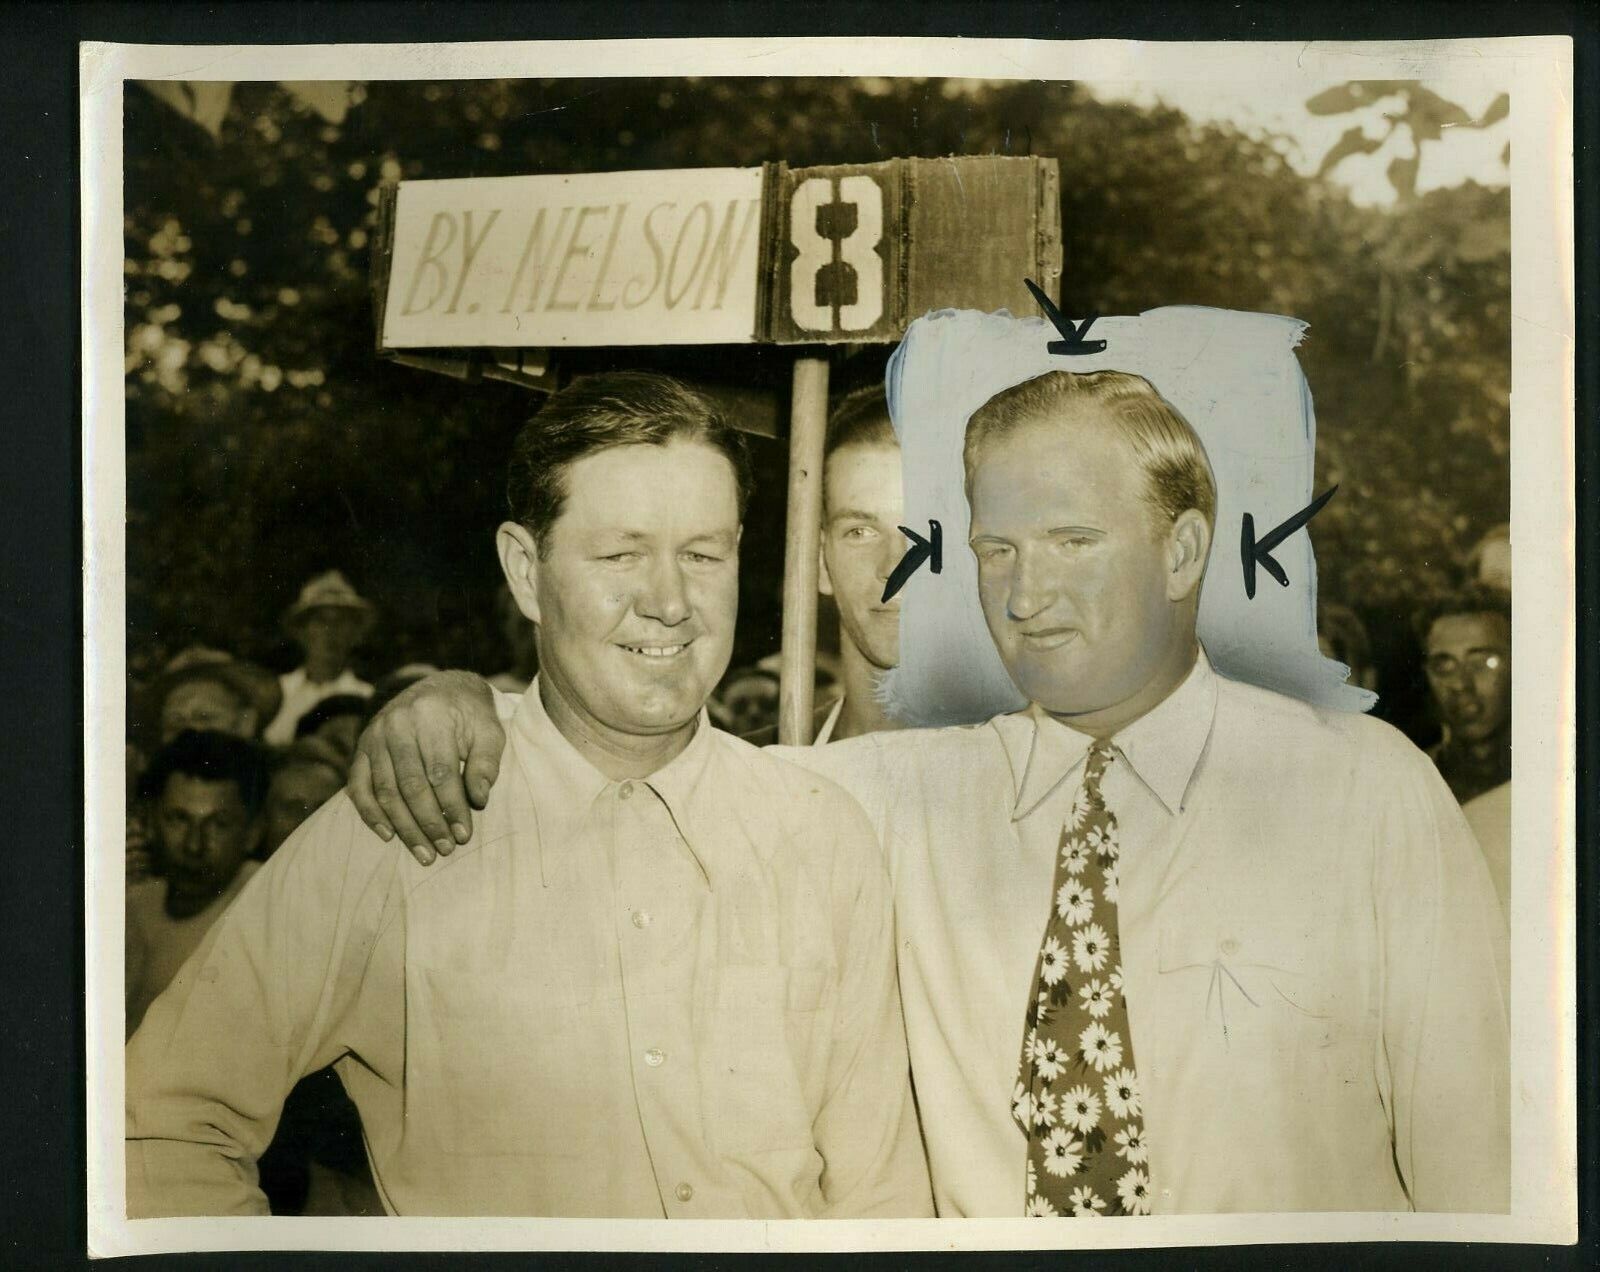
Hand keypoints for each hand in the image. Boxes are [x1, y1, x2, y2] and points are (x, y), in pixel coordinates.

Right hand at [346, 671, 504, 864]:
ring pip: (386, 791)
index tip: (464, 835)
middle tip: (445, 850)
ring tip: (424, 853)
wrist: (442, 688)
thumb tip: (478, 800)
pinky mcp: (362, 748)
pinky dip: (370, 814)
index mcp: (431, 716)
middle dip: (429, 823)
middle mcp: (397, 724)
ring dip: (404, 827)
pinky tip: (388, 835)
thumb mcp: (489, 731)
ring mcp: (375, 735)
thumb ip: (486, 763)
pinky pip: (359, 786)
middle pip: (411, 785)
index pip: (441, 773)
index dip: (453, 807)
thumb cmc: (470, 715)